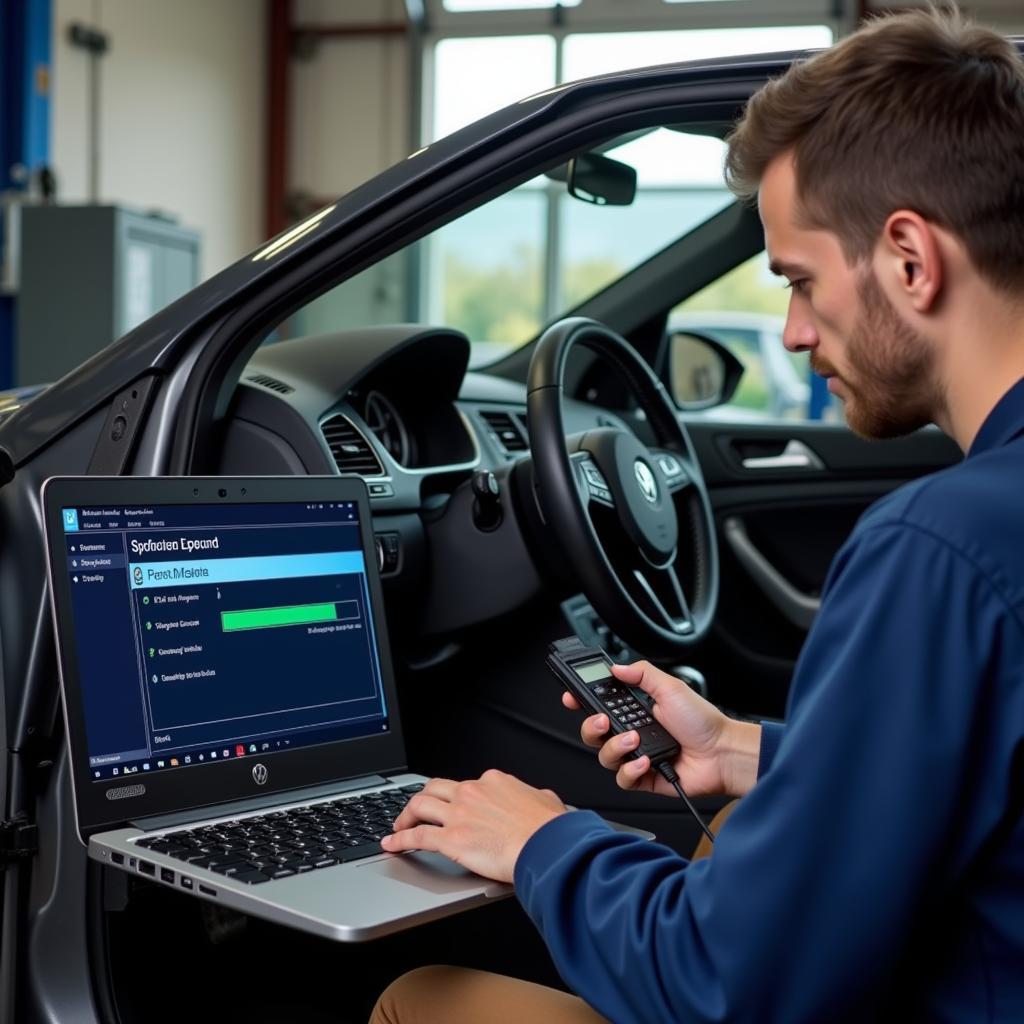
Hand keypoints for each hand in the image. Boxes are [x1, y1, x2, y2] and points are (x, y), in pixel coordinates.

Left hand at [380, 770, 566, 883]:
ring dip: (404, 815)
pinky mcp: (451, 838)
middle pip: (435, 787)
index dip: (455, 796)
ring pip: (420, 805)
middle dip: (421, 798)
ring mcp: (459, 813)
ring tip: (398, 826)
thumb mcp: (547, 802)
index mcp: (494, 782)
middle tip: (414, 811)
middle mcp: (472, 791)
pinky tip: (392, 844)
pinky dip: (399, 839)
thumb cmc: (550, 830)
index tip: (452, 806)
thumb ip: (535, 799)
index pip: (465, 784)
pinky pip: (416, 836)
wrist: (548, 846)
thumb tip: (539, 800)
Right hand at [562, 660, 760, 798]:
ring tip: (635, 741)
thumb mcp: (671, 687)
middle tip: (602, 720)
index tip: (571, 696)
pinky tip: (645, 761)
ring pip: (604, 757)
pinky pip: (623, 779)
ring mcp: (637, 757)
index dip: (581, 702)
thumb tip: (617, 667)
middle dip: (591, 727)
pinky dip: (631, 770)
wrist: (722, 753)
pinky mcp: (644, 779)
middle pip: (593, 734)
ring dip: (615, 748)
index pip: (600, 706)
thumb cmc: (703, 722)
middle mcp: (633, 734)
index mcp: (636, 711)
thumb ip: (642, 674)